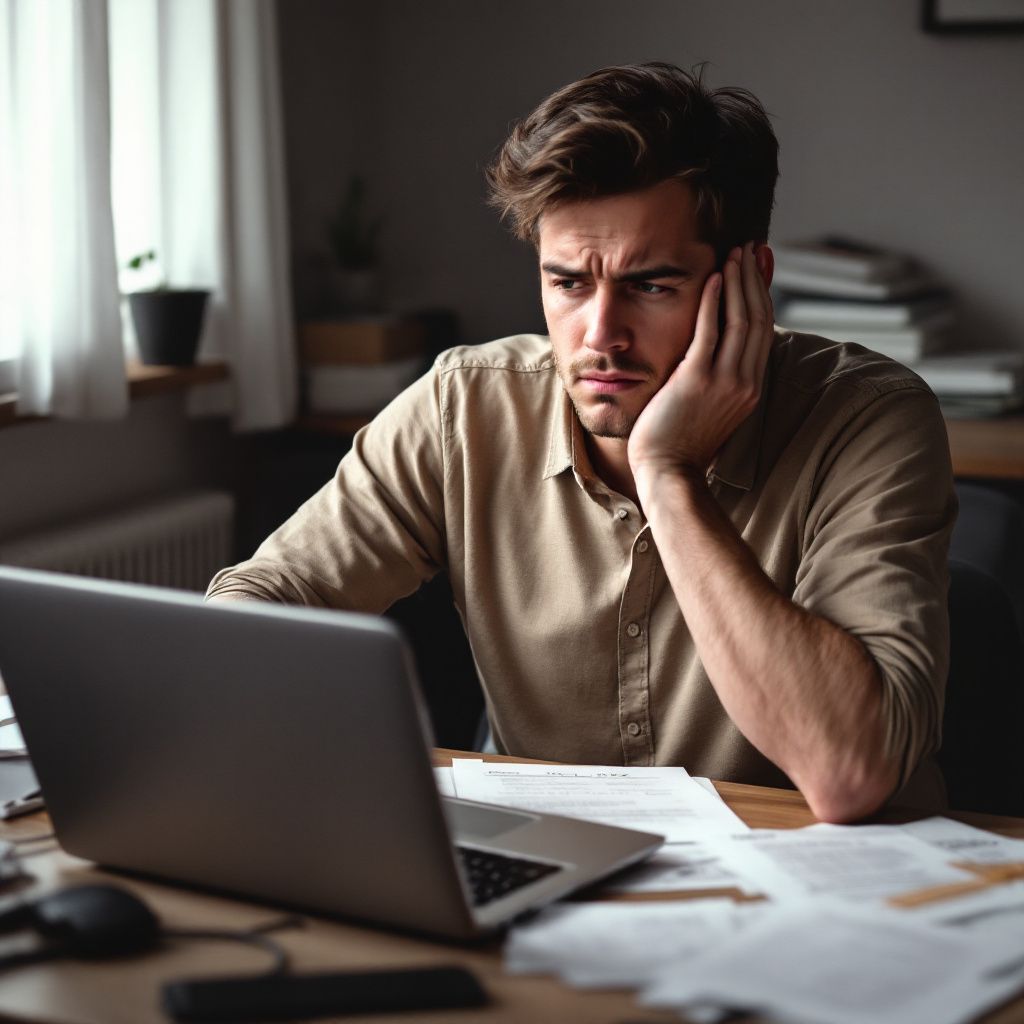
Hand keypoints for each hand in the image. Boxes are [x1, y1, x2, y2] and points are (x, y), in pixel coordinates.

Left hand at [628, 242, 773, 492]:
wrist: (668, 473)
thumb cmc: (681, 442)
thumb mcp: (711, 406)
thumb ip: (719, 377)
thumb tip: (717, 350)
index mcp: (751, 388)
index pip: (764, 330)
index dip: (763, 294)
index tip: (759, 265)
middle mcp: (745, 383)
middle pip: (758, 318)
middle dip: (754, 279)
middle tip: (750, 247)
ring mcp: (724, 382)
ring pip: (740, 320)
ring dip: (738, 282)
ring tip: (733, 253)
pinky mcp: (697, 381)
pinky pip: (710, 332)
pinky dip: (713, 302)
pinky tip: (712, 278)